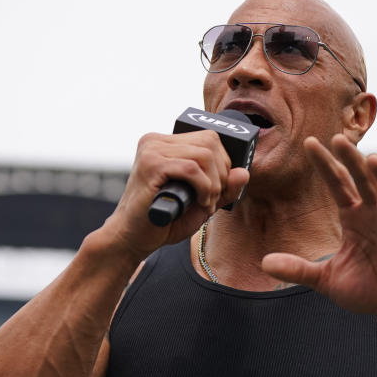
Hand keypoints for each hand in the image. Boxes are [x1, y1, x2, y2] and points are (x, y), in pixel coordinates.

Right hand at [102, 130, 249, 259]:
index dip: (223, 164)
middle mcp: (155, 141)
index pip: (209, 138)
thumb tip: (244, 172)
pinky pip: (192, 168)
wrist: (132, 239)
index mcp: (165, 143)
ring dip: (213, 184)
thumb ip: (223, 188)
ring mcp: (151, 150)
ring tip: (204, 203)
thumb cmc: (164, 220)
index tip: (217, 189)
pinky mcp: (150, 165)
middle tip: (211, 199)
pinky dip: (203, 188)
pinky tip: (199, 202)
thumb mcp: (202, 202)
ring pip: (204, 155)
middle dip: (221, 174)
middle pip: (210, 143)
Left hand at [261, 134, 376, 325]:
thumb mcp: (326, 280)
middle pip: (364, 181)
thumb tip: (265, 262)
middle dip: (352, 160)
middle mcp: (375, 215)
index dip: (325, 164)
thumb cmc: (366, 288)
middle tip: (338, 138)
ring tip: (374, 160)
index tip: (309, 143)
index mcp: (353, 218)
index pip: (337, 185)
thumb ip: (298, 269)